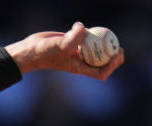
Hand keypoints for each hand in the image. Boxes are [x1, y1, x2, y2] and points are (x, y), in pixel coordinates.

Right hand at [4, 22, 124, 79]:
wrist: (32, 48)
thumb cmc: (46, 52)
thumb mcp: (63, 45)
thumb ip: (76, 36)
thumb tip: (85, 27)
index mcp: (80, 68)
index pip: (101, 72)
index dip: (111, 67)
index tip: (115, 56)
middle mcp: (80, 61)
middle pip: (101, 61)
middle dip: (112, 55)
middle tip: (118, 45)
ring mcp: (77, 52)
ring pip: (94, 48)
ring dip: (99, 42)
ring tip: (105, 32)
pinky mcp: (72, 42)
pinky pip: (84, 37)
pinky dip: (85, 31)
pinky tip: (79, 26)